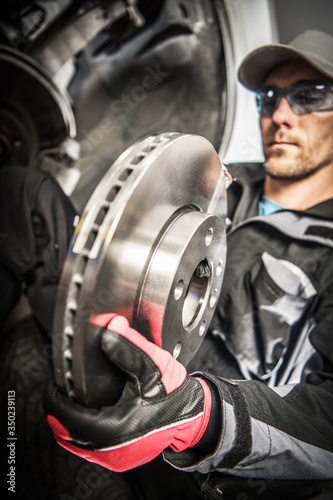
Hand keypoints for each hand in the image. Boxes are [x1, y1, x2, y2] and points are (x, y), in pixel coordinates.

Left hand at [44, 315, 211, 471]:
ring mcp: (114, 458)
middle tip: (62, 390)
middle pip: (65, 432)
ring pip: (75, 442)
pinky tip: (87, 416)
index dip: (54, 398)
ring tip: (72, 401)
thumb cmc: (174, 395)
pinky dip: (82, 431)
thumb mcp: (152, 365)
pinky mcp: (119, 458)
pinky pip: (88, 448)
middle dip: (60, 409)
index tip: (55, 384)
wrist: (191, 416)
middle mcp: (110, 449)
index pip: (65, 417)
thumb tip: (109, 328)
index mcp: (113, 428)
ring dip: (69, 422)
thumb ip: (128, 347)